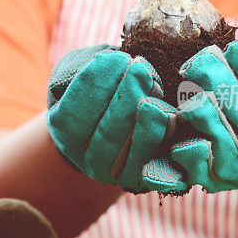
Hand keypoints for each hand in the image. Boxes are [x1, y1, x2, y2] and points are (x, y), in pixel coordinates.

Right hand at [46, 45, 179, 192]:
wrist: (114, 121)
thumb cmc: (98, 87)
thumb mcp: (79, 72)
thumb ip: (85, 68)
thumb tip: (110, 62)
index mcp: (65, 131)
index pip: (75, 113)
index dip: (95, 86)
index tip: (116, 59)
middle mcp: (89, 159)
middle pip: (106, 134)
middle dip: (125, 99)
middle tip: (140, 69)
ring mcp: (119, 174)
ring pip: (134, 153)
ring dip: (148, 121)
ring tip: (157, 92)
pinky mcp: (148, 178)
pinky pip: (160, 167)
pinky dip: (167, 143)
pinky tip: (173, 117)